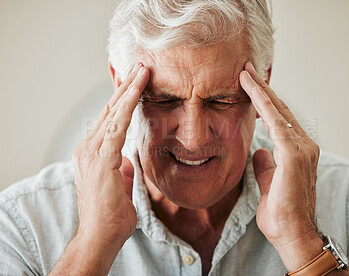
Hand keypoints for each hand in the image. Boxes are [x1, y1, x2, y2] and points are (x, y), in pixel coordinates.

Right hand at [72, 63, 148, 246]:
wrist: (101, 235)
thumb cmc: (111, 213)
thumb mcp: (119, 183)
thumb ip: (121, 167)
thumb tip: (127, 159)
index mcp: (92, 153)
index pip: (109, 120)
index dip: (122, 100)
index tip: (134, 82)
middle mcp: (88, 148)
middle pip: (109, 110)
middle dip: (125, 87)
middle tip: (140, 66)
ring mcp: (91, 152)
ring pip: (113, 113)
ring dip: (129, 90)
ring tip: (143, 70)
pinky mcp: (101, 158)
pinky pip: (117, 126)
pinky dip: (128, 106)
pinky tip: (138, 90)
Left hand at [240, 62, 322, 270]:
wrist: (293, 234)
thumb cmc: (282, 213)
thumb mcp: (269, 184)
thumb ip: (266, 165)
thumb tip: (259, 151)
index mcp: (298, 152)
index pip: (279, 120)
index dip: (265, 102)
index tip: (249, 85)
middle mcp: (304, 146)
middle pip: (279, 110)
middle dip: (262, 88)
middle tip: (246, 69)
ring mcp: (302, 148)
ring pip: (277, 110)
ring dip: (261, 90)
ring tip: (245, 72)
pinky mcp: (294, 154)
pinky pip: (275, 121)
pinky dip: (262, 103)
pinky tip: (250, 89)